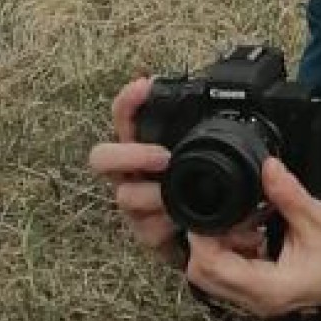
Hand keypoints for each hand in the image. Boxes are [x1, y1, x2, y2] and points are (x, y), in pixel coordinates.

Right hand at [87, 77, 268, 264]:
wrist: (211, 232)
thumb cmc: (204, 186)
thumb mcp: (205, 152)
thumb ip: (203, 129)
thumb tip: (220, 92)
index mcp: (142, 146)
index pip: (123, 116)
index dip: (128, 101)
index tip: (145, 86)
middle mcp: (131, 173)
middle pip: (101, 157)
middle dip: (130, 155)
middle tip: (164, 157)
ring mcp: (135, 205)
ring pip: (125, 196)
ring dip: (153, 195)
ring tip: (178, 196)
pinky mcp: (147, 235)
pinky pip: (149, 231)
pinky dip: (167, 226)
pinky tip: (185, 223)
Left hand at [179, 156, 320, 320]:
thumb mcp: (318, 216)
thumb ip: (286, 193)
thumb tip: (266, 167)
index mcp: (271, 289)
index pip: (212, 268)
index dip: (204, 237)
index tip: (209, 208)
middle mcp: (262, 301)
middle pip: (206, 276)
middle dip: (210, 241)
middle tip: (231, 212)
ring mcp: (265, 299)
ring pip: (218, 275)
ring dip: (224, 245)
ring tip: (250, 218)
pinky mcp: (270, 291)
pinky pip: (236, 273)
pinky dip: (238, 250)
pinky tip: (258, 229)